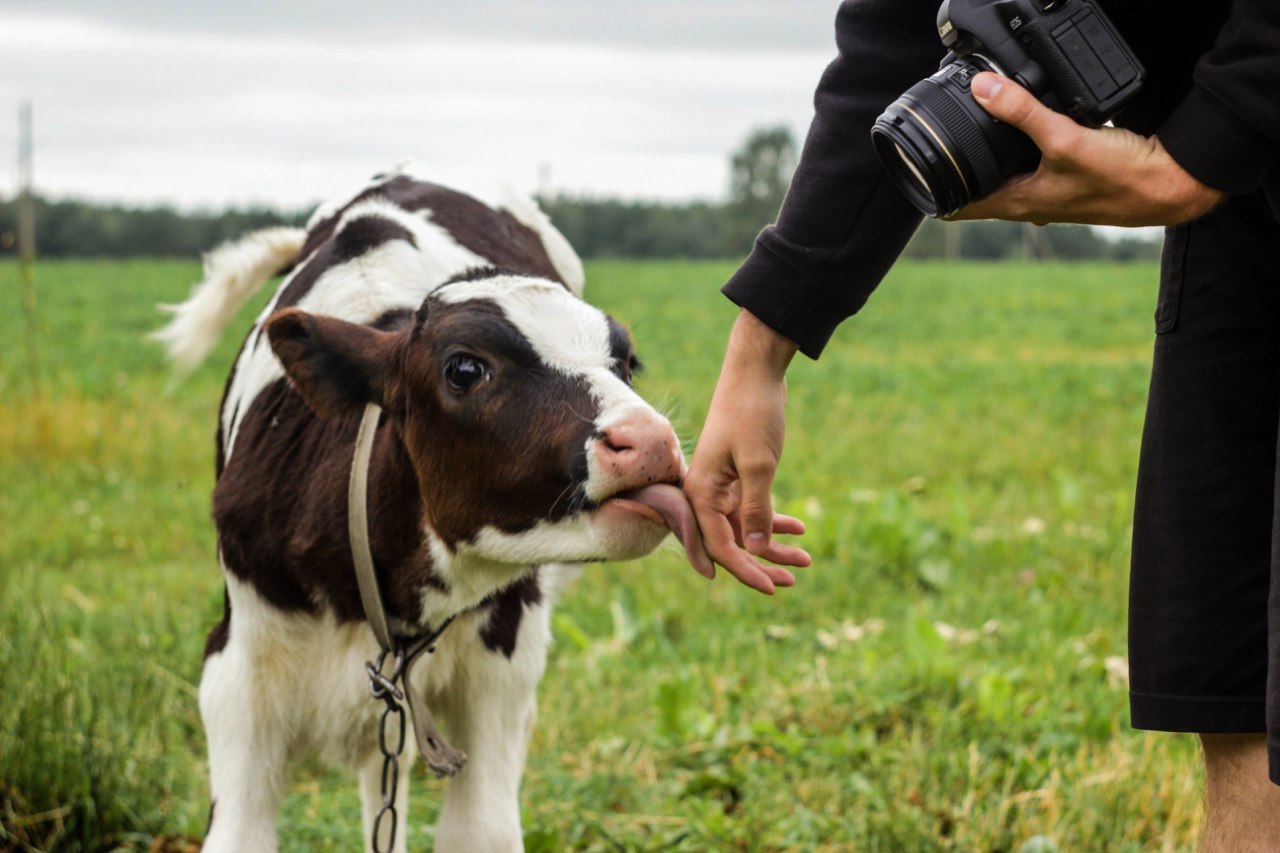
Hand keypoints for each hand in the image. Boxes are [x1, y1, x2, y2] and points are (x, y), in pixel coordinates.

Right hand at [684, 310, 810, 593]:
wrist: (755, 372)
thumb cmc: (752, 413)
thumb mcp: (759, 464)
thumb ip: (757, 508)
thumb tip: (758, 549)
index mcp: (701, 493)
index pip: (720, 545)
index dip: (746, 571)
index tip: (773, 589)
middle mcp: (706, 493)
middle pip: (732, 542)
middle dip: (760, 565)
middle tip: (791, 584)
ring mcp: (722, 486)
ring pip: (746, 528)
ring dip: (773, 547)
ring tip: (806, 562)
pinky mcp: (738, 476)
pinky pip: (753, 509)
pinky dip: (775, 520)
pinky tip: (802, 530)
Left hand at [948, 72, 1225, 226]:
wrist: (1167, 186)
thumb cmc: (1120, 177)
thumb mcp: (1064, 139)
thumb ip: (1022, 112)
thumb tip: (982, 88)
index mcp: (1017, 203)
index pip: (958, 205)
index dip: (933, 189)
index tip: (915, 170)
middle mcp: (1028, 203)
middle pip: (977, 189)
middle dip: (956, 169)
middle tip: (937, 143)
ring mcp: (1047, 194)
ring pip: (1003, 176)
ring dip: (987, 160)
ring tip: (971, 133)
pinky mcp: (1066, 180)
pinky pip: (1029, 166)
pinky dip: (1018, 151)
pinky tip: (1023, 132)